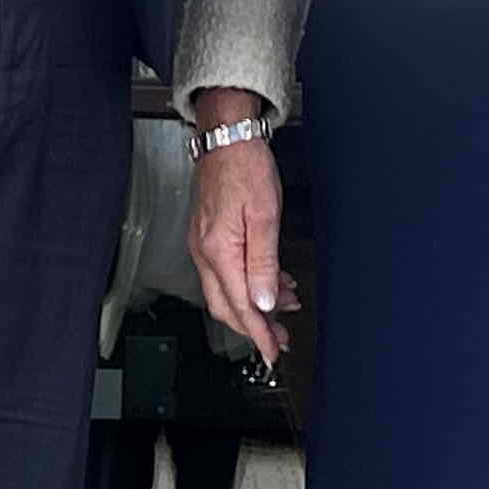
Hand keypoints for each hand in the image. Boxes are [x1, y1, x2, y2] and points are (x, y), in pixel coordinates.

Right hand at [186, 108, 290, 366]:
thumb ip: (264, 263)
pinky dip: (249, 283)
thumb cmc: (245, 167)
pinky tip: (271, 280)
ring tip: (284, 308)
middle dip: (254, 327)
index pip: (239, 306)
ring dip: (255, 305)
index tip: (272, 351)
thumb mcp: (264, 217)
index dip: (258, 333)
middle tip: (279, 339)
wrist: (227, 136)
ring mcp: (204, 245)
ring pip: (227, 291)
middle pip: (227, 306)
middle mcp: (205, 253)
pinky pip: (227, 272)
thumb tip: (263, 301)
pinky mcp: (208, 235)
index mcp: (218, 251)